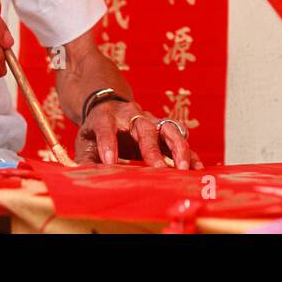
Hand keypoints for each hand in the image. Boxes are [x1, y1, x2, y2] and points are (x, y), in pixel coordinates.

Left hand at [75, 100, 202, 170]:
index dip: (108, 143)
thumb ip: (85, 158)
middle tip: (157, 168)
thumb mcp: (84, 141)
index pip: (106, 127)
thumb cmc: (96, 129)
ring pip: (168, 128)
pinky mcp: (163, 129)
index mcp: (107, 116)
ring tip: (183, 168)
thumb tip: (85, 177)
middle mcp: (132, 116)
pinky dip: (190, 152)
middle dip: (151, 148)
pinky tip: (197, 168)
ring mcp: (151, 120)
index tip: (109, 162)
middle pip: (144, 128)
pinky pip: (180, 138)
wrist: (109, 104)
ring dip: (178, 148)